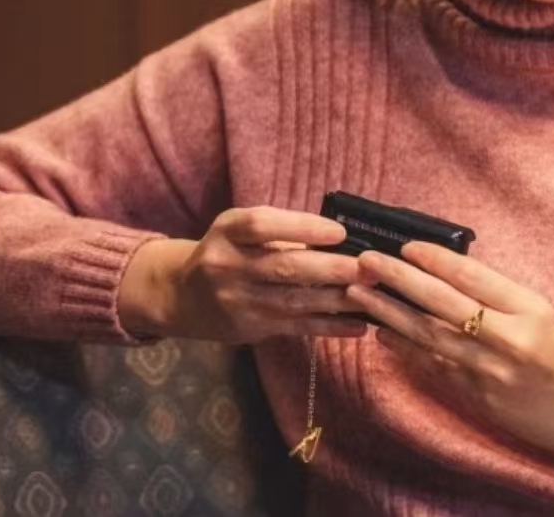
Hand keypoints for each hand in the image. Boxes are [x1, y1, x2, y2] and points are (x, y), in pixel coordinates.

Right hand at [118, 206, 367, 343]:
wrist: (182, 296)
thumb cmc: (226, 251)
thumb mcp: (238, 228)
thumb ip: (277, 227)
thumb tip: (339, 236)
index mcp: (227, 232)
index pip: (263, 225)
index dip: (301, 227)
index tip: (339, 231)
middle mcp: (228, 266)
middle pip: (283, 267)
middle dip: (330, 268)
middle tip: (368, 267)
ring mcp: (238, 301)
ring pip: (294, 301)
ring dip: (337, 300)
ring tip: (372, 294)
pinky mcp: (251, 328)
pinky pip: (295, 328)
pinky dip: (329, 327)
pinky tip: (357, 326)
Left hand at [349, 243, 553, 498]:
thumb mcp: (540, 314)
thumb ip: (498, 295)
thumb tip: (445, 271)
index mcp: (529, 308)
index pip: (473, 276)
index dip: (435, 259)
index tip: (405, 245)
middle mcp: (510, 337)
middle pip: (443, 302)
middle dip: (400, 279)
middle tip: (367, 261)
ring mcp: (490, 370)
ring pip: (430, 335)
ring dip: (390, 313)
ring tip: (359, 294)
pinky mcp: (477, 397)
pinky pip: (434, 366)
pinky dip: (405, 348)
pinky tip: (382, 333)